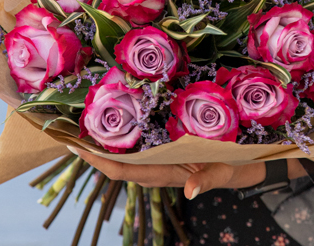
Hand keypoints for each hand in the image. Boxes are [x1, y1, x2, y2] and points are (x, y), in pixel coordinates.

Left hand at [68, 146, 305, 199]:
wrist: (247, 164)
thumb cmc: (236, 166)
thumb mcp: (226, 171)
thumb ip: (209, 180)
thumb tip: (191, 191)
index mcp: (167, 173)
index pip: (125, 170)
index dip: (100, 160)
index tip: (77, 147)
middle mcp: (158, 166)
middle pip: (117, 162)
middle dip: (92, 150)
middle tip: (67, 130)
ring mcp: (162, 158)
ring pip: (125, 154)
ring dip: (104, 143)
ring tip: (82, 124)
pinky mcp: (168, 150)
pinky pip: (139, 145)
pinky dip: (122, 136)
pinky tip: (113, 121)